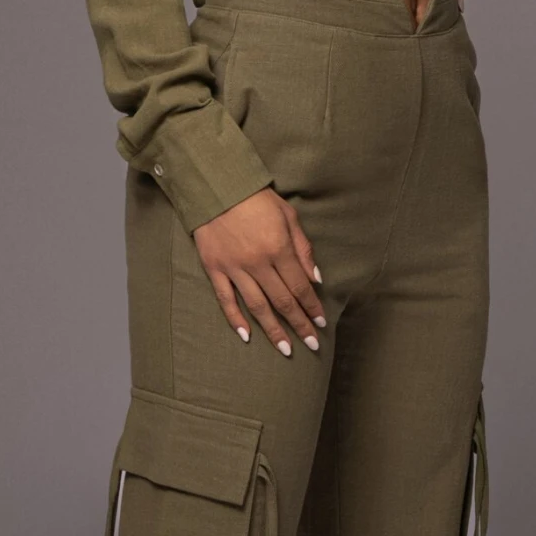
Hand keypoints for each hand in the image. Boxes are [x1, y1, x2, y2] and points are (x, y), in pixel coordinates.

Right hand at [192, 188, 327, 355]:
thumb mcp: (288, 216)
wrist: (216, 186)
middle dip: (299, 325)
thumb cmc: (256, 198)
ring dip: (273, 330)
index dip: (312, 307)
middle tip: (311, 345)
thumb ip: (303, 248)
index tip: (321, 323)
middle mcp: (258, 263)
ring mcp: (234, 268)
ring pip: (257, 306)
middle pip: (282, 301)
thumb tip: (316, 278)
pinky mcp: (214, 268)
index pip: (300, 287)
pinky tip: (247, 336)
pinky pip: (226, 299)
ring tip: (286, 349)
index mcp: (279, 249)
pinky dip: (236, 319)